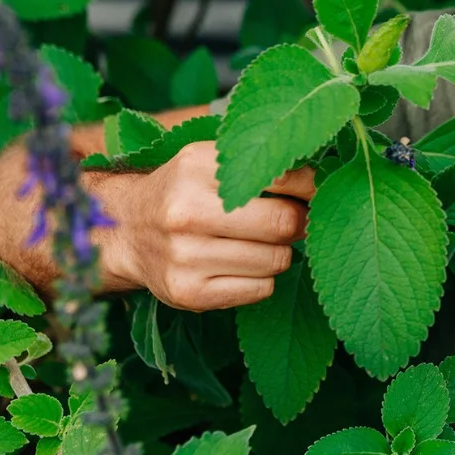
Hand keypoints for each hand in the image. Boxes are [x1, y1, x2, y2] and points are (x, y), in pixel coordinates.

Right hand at [98, 142, 313, 311]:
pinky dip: (263, 278)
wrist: (126, 231)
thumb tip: (328, 177)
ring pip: (277, 260)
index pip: (282, 176)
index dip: (312, 186)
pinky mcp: (189, 293)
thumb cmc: (184, 191)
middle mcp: (186, 212)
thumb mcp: (212, 162)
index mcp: (196, 168)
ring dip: (280, 252)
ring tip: (258, 241)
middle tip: (292, 220)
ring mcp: (185, 256)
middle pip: (284, 223)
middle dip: (299, 223)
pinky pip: (261, 289)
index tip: (320, 190)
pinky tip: (242, 264)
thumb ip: (262, 164)